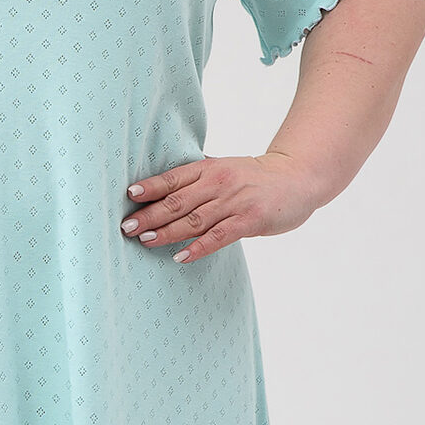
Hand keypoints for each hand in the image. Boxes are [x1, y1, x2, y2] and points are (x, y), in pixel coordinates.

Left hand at [119, 151, 325, 262]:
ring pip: (194, 219)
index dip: (150, 187)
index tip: (128, 196)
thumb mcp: (224, 168)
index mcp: (209, 168)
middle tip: (126, 227)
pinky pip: (219, 236)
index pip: (173, 177)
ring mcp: (235, 202)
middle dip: (150, 215)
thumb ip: (197, 177)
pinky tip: (180, 256)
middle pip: (178, 201)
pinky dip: (198, 247)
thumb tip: (159, 186)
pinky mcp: (250, 220)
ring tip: (146, 240)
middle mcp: (219, 183)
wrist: (297, 179)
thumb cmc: (254, 177)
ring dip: (167, 231)